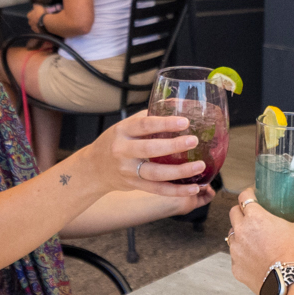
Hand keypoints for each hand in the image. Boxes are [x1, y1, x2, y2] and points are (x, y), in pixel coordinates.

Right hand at [81, 110, 208, 201]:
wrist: (94, 168)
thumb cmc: (117, 141)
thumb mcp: (126, 126)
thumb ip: (148, 117)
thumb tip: (178, 103)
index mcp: (123, 130)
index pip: (144, 125)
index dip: (165, 123)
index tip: (185, 122)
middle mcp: (123, 151)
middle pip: (149, 149)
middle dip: (173, 146)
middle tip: (194, 141)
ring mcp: (128, 170)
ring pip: (155, 173)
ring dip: (180, 171)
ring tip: (199, 166)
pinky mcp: (134, 185)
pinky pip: (157, 190)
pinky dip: (176, 190)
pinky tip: (193, 188)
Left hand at [225, 189, 293, 287]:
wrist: (289, 285)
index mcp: (255, 218)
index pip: (244, 197)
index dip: (249, 194)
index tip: (255, 195)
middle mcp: (241, 232)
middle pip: (234, 213)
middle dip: (242, 212)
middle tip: (254, 215)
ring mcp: (236, 251)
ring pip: (232, 235)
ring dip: (240, 233)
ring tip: (254, 237)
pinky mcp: (236, 267)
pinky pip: (236, 256)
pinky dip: (243, 255)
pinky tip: (255, 257)